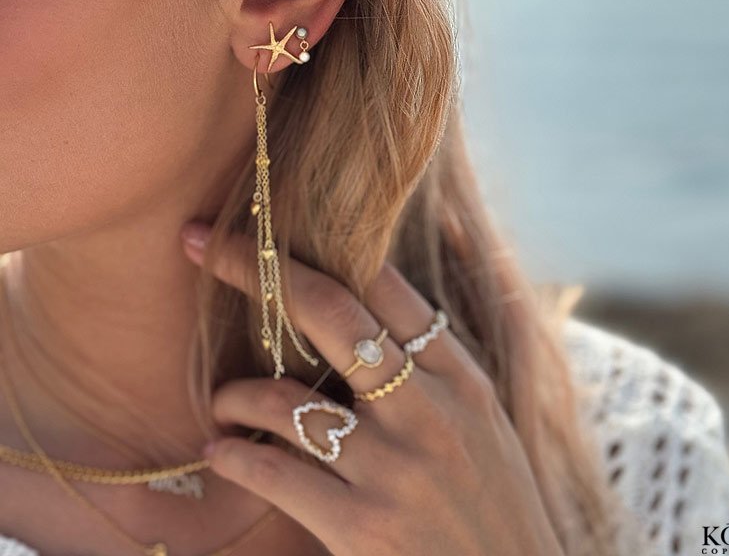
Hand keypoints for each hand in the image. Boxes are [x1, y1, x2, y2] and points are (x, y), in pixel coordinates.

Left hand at [180, 224, 562, 555]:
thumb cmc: (493, 503)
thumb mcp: (482, 420)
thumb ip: (434, 365)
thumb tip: (370, 303)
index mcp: (460, 377)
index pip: (385, 286)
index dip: (321, 250)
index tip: (271, 230)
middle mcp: (428, 411)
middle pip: (332, 313)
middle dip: (261, 271)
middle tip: (208, 246)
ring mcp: (393, 469)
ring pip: (286, 399)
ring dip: (237, 393)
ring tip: (225, 401)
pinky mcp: (360, 528)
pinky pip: (274, 473)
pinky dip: (234, 456)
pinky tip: (222, 452)